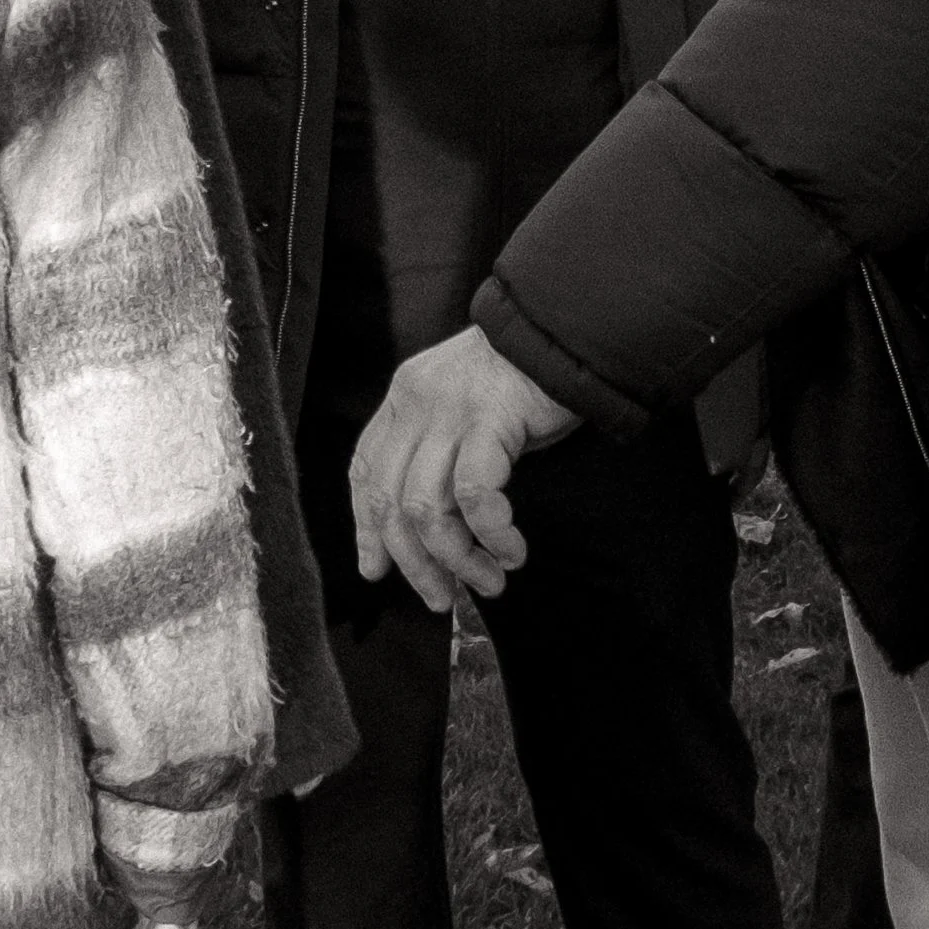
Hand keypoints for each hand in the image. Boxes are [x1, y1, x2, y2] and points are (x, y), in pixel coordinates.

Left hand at [350, 327, 579, 609]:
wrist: (564, 331)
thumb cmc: (522, 378)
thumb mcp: (464, 407)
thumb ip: (439, 451)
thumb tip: (424, 527)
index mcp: (403, 399)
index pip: (364, 470)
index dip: (366, 527)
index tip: (376, 569)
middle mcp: (416, 403)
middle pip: (390, 500)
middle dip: (413, 562)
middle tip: (441, 597)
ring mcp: (450, 410)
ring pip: (428, 507)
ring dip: (457, 558)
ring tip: (489, 580)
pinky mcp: (489, 419)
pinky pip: (474, 494)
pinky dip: (491, 534)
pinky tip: (512, 551)